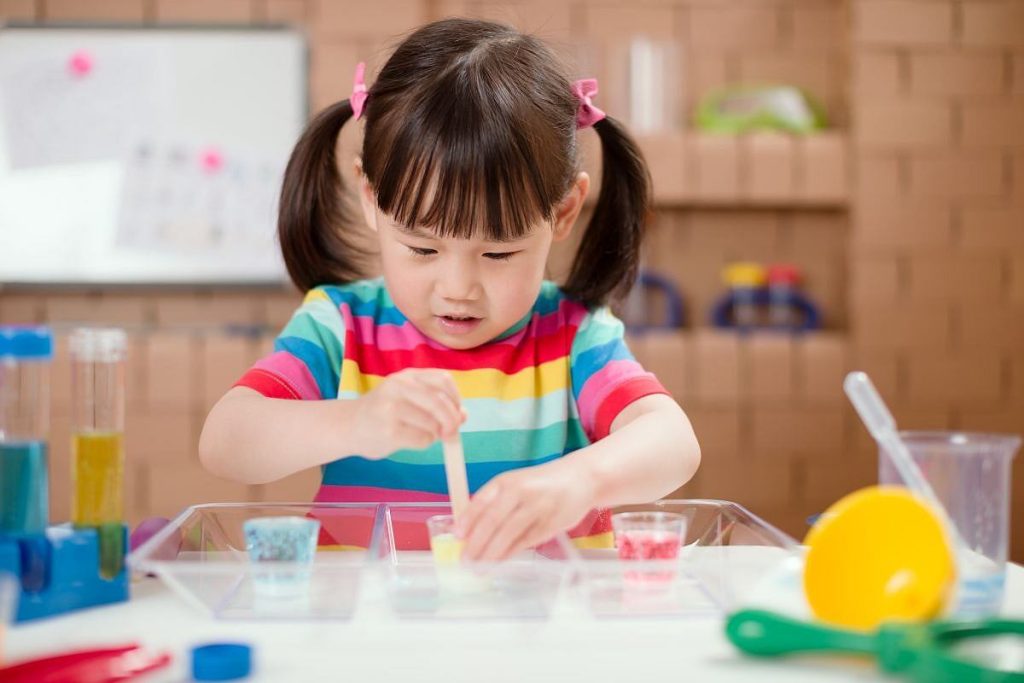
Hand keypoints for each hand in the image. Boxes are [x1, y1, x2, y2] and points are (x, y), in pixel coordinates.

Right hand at [349, 368, 463, 459]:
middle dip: (451, 421)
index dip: (455, 399)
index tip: (457, 413)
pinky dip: (424, 443)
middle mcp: (399, 387)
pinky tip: (411, 440)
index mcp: (407, 376)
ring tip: (423, 435)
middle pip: (440, 402)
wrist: (348, 426)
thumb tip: (463, 415)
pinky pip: (422, 439)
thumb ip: (435, 403)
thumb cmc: (382, 413)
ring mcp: (392, 408)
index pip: (443, 381)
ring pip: (433, 423)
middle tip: (452, 433)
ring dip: (435, 434)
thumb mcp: (408, 399)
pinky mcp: (389, 431)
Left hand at [458, 457, 595, 560]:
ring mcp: (537, 507)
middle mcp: (521, 491)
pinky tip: (499, 563)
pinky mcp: (551, 523)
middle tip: (465, 560)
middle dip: (476, 543)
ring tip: (479, 567)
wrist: (580, 479)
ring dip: (491, 554)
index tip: (456, 536)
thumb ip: (494, 503)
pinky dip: (510, 554)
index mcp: (506, 481)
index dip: (467, 520)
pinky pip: (525, 542)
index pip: (481, 501)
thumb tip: (467, 530)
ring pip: (509, 534)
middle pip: (493, 520)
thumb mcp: (515, 484)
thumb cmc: (540, 484)